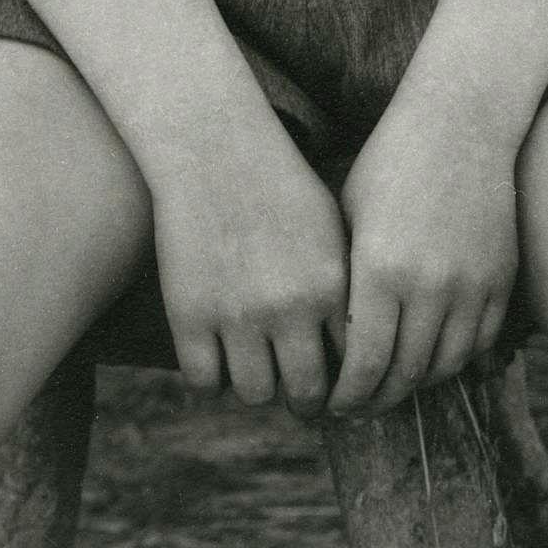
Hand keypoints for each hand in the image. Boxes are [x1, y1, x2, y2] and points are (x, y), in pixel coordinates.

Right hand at [149, 128, 349, 417]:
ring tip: (257, 367)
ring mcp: (236, 315)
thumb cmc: (278, 184)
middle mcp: (288, 308)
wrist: (213, 147)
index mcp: (330, 287)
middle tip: (298, 394)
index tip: (336, 386)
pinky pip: (204, 381)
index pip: (350, 370)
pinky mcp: (189, 315)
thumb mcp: (329, 229)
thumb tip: (357, 353)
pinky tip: (218, 354)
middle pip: (305, 394)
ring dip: (257, 386)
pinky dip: (212, 376)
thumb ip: (345, 289)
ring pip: (255, 394)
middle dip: (305, 401)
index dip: (344, 385)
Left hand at [327, 93, 518, 415]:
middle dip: (377, 398)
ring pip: (443, 366)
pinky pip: (479, 343)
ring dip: (416, 382)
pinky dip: (455, 357)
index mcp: (380, 269)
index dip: (347, 395)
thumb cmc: (389, 164)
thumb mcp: (348, 216)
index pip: (363, 364)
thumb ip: (342, 282)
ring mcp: (470, 285)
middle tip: (359, 406)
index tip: (332, 405)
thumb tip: (325, 343)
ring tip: (394, 382)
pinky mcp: (500, 280)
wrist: (458, 124)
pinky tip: (431, 353)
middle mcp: (428, 285)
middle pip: (404, 374)